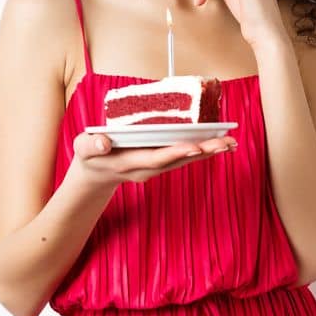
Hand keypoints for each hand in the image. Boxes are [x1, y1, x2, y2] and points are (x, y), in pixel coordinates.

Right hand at [70, 130, 236, 187]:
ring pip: (187, 159)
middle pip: (179, 160)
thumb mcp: (83, 149)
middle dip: (203, 152)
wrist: (96, 173)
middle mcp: (149, 168)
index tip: (196, 145)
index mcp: (130, 163)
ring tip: (231, 142)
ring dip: (210, 151)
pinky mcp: (164, 162)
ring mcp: (158, 167)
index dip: (177, 152)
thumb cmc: (90, 156)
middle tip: (226, 143)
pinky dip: (205, 150)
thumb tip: (103, 142)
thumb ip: (90, 145)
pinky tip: (222, 144)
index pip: (157, 158)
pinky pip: (187, 157)